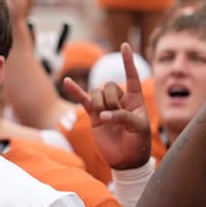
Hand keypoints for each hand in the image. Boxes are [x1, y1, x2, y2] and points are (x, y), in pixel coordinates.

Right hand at [62, 43, 151, 169]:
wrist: (126, 160)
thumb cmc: (138, 143)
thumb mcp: (139, 128)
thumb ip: (123, 116)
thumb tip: (102, 115)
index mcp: (135, 99)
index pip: (131, 76)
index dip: (128, 62)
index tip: (125, 45)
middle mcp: (119, 100)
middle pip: (109, 85)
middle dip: (110, 99)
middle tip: (114, 114)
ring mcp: (104, 107)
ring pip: (96, 93)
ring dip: (98, 104)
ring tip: (104, 118)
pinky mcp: (93, 115)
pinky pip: (82, 100)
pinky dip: (75, 91)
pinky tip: (66, 81)